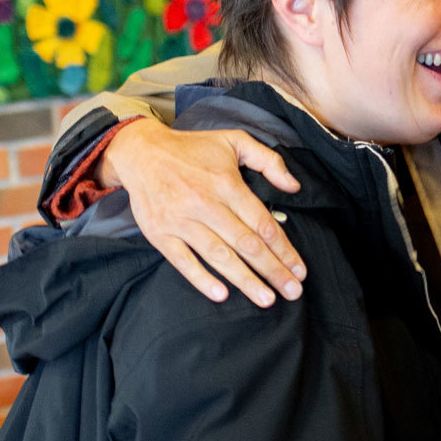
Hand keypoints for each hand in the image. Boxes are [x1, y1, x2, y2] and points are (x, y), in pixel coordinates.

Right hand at [99, 118, 306, 307]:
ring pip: (219, 256)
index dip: (284, 249)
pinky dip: (201, 278)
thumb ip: (268, 160)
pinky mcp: (160, 233)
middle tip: (292, 292)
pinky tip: (221, 295)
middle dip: (273, 270)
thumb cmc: (192, 149)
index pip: (262, 223)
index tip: (299, 269)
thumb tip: (294, 186)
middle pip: (246, 244)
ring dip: (245, 280)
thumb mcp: (234, 140)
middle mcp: (206, 204)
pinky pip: (183, 260)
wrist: (142, 152)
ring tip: (266, 299)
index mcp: (227, 184)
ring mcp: (181, 221)